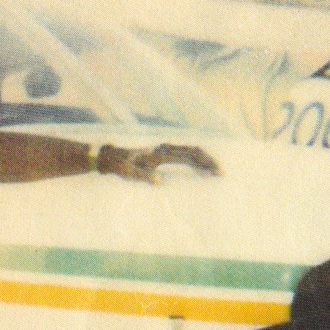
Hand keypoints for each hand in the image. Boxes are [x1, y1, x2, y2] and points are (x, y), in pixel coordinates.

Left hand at [100, 142, 220, 182]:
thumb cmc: (118, 165)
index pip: (189, 154)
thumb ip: (142, 176)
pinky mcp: (161, 153)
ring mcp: (163, 149)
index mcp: (161, 152)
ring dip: (203, 160)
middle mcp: (164, 147)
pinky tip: (200, 170)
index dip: (204, 162)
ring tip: (215, 172)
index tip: (215, 171)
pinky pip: (183, 155)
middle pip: (194, 151)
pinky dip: (194, 161)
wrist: (109, 156)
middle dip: (208, 161)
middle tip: (221, 174)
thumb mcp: (128, 172)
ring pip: (190, 151)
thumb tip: (159, 181)